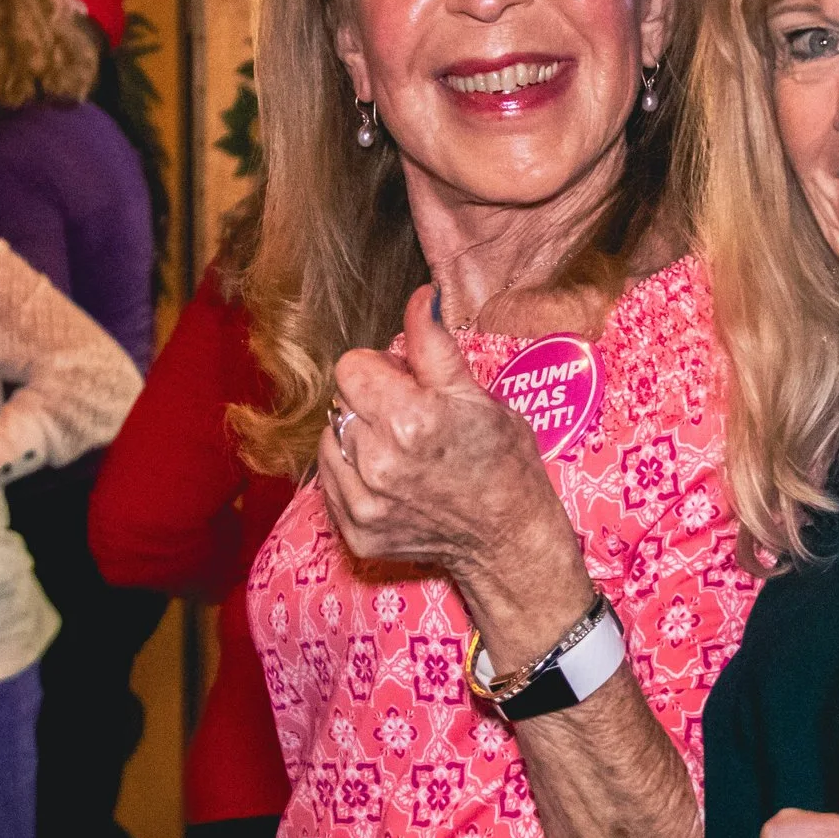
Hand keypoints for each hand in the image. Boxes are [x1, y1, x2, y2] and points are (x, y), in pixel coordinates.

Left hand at [318, 287, 585, 651]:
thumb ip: (434, 346)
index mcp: (412, 419)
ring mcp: (364, 500)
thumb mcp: (480, 397)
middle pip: (341, 399)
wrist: (508, 540)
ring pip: (331, 437)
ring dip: (357, 436)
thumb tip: (420, 297)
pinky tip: (389, 478)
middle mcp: (380, 460)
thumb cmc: (505, 465)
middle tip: (408, 417)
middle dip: (371, 400)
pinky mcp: (356, 528)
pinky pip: (329, 478)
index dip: (381, 369)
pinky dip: (352, 472)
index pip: (352, 366)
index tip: (408, 383)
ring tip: (399, 451)